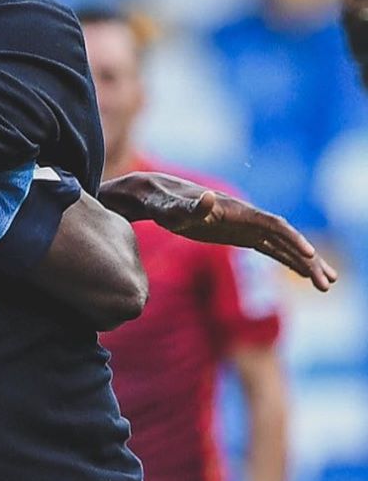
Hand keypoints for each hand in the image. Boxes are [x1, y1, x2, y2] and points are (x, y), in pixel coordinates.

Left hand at [101, 172, 336, 291]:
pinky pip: (269, 249)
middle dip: (307, 260)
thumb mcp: (169, 207)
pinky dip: (287, 260)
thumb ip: (188, 207)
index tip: (310, 257)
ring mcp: (242, 225)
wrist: (151, 195)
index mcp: (234, 210)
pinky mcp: (236, 233)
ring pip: (281, 245)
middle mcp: (244, 216)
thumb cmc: (159, 202)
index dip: (293, 239)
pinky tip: (302, 273)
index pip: (271, 225)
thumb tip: (207, 199)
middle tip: (328, 284)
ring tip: (327, 285)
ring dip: (304, 263)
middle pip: (284, 237)